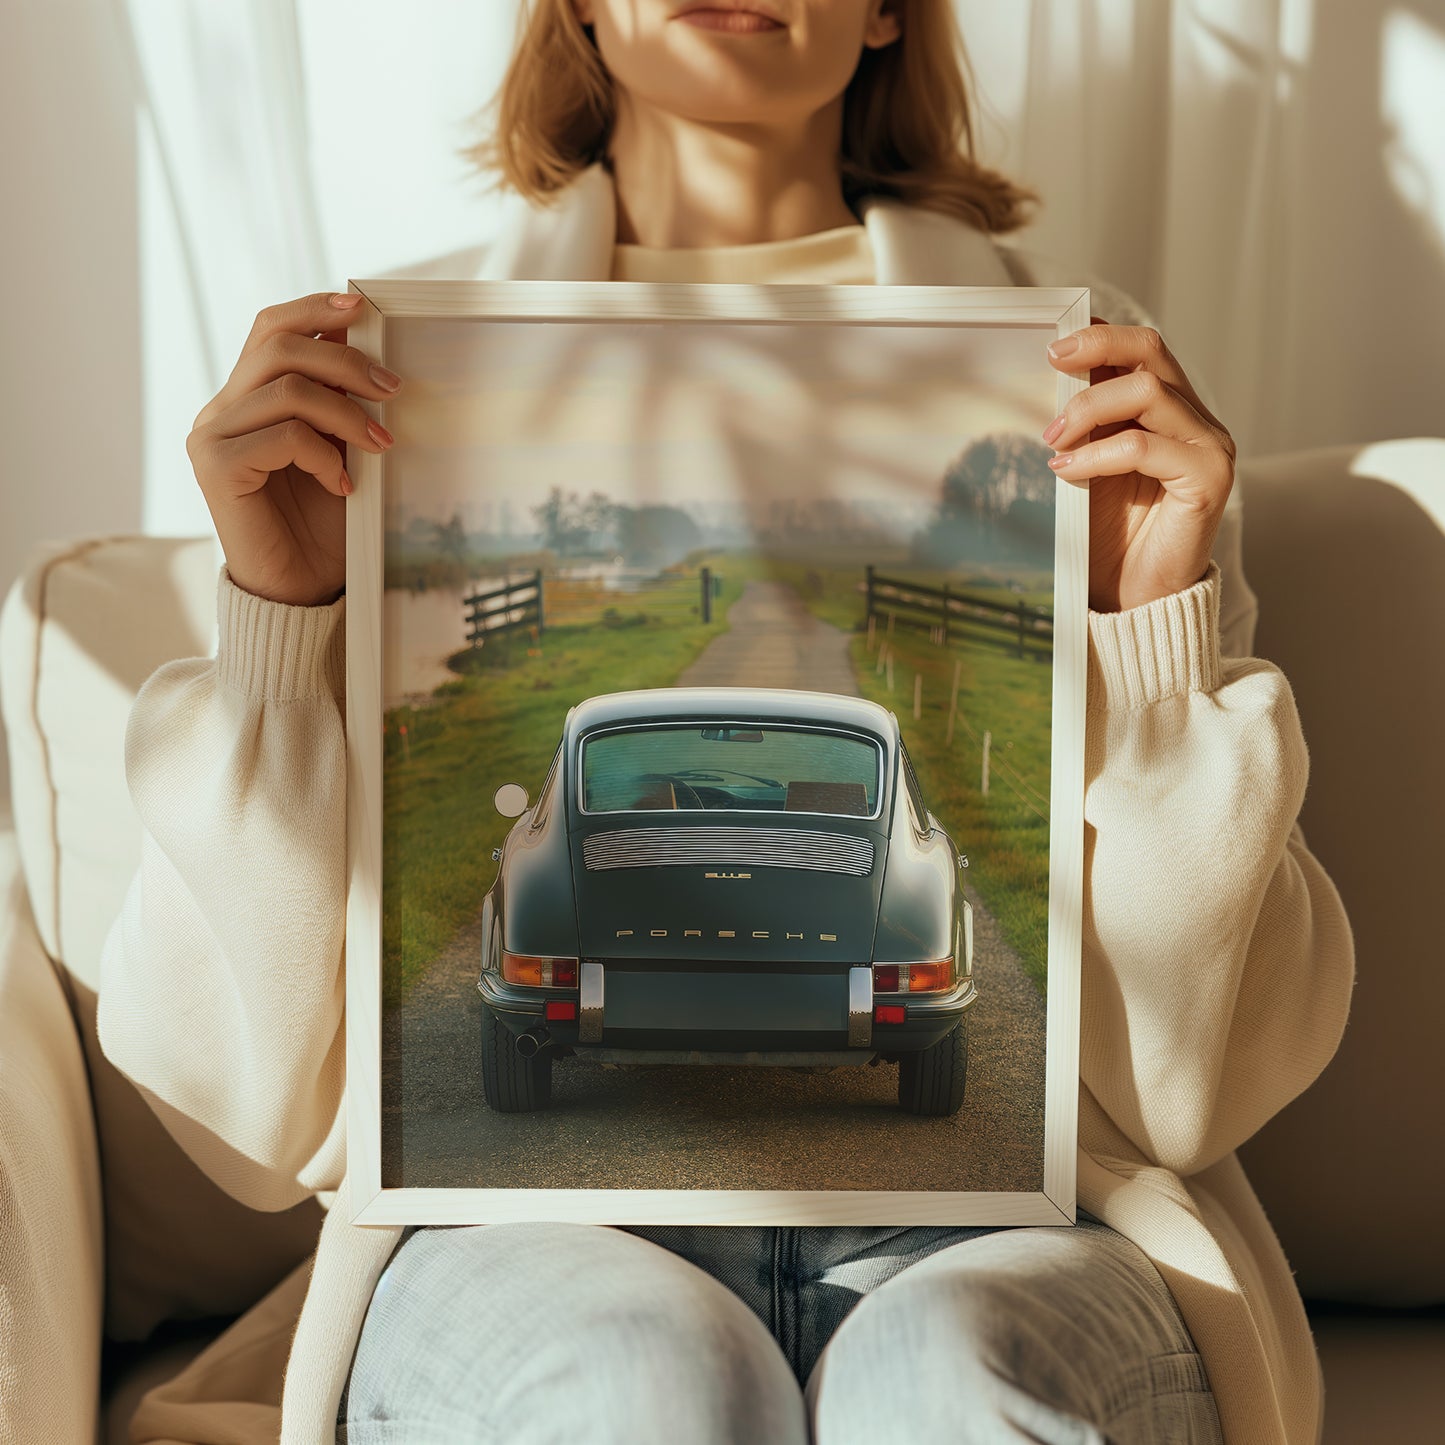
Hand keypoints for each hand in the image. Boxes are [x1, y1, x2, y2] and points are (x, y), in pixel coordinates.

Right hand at [186, 291, 402, 606]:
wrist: (302, 589)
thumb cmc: (326, 524)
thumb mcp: (342, 452)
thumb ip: (343, 405)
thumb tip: (376, 356)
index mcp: (249, 397)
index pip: (271, 329)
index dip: (314, 309)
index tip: (361, 307)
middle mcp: (223, 409)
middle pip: (279, 345)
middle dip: (346, 360)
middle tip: (393, 390)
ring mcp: (212, 436)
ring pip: (287, 387)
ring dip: (347, 412)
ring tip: (381, 445)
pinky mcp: (216, 467)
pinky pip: (282, 435)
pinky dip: (324, 455)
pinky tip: (342, 486)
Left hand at [1043, 318, 1234, 612]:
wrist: (1136, 598)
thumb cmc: (1110, 536)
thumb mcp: (1089, 466)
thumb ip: (1085, 425)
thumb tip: (1045, 381)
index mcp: (1170, 411)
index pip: (1142, 350)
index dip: (1101, 336)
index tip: (1054, 344)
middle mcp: (1196, 420)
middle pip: (1152, 352)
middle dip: (1097, 349)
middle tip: (1051, 364)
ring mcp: (1209, 447)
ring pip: (1148, 392)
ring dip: (1089, 409)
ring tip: (1052, 440)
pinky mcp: (1208, 479)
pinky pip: (1144, 447)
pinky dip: (1097, 454)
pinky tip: (1065, 469)